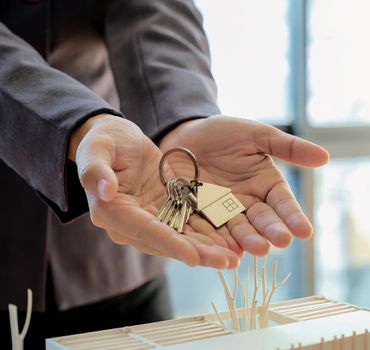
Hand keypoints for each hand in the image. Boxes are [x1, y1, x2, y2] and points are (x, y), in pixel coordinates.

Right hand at [69, 114, 239, 268]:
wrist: (118, 141)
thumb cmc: (102, 143)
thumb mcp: (96, 150)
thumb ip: (96, 171)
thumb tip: (105, 190)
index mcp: (113, 212)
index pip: (144, 230)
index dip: (169, 243)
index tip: (193, 256)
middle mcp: (134, 223)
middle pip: (169, 242)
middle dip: (199, 254)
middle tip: (227, 263)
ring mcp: (153, 219)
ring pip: (185, 238)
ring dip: (209, 250)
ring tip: (235, 259)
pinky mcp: (169, 211)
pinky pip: (192, 225)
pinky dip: (212, 234)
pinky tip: (234, 241)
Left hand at [159, 115, 329, 255]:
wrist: (184, 135)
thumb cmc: (224, 133)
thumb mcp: (258, 136)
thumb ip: (288, 148)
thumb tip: (325, 157)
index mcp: (266, 186)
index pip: (283, 203)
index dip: (293, 217)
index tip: (305, 231)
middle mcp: (248, 204)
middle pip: (261, 221)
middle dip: (271, 231)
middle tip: (281, 242)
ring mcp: (222, 213)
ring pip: (237, 231)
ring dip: (246, 241)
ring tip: (256, 250)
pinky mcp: (198, 217)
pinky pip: (206, 231)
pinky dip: (215, 242)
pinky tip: (223, 253)